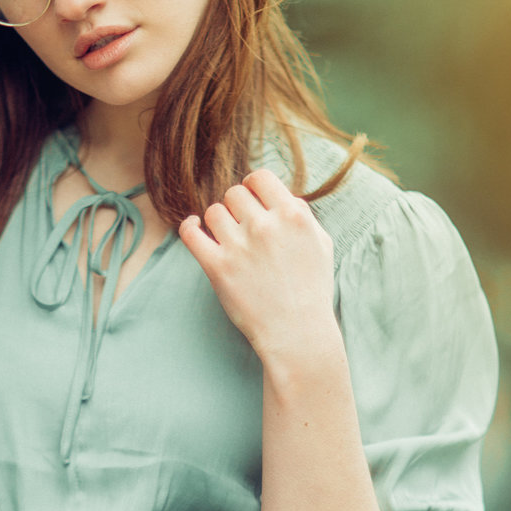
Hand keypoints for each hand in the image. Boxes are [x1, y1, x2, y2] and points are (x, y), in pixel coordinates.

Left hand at [177, 168, 339, 361]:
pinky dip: (189, 226)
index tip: (252, 199)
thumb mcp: (320, 244)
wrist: (297, 333)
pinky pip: (190, 232)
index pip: (260, 177)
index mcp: (293, 215)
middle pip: (234, 193)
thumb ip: (301, 214)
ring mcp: (239, 246)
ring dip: (218, 221)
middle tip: (242, 227)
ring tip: (228, 238)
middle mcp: (265, 226)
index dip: (254, 186)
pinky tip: (195, 227)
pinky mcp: (217, 267)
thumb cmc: (311, 290)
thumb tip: (279, 195)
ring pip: (213, 211)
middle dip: (237, 207)